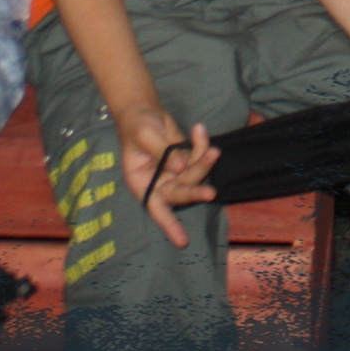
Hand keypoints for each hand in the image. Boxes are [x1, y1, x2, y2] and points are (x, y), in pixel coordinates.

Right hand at [117, 108, 217, 248]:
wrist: (143, 108)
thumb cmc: (137, 125)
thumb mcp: (145, 136)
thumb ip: (163, 153)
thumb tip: (182, 167)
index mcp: (141, 182)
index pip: (155, 207)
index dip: (169, 225)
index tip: (182, 241)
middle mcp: (158, 182)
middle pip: (179, 192)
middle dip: (195, 191)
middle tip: (210, 193)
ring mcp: (174, 172)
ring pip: (193, 175)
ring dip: (204, 163)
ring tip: (213, 149)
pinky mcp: (186, 160)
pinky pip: (199, 158)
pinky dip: (202, 145)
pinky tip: (199, 130)